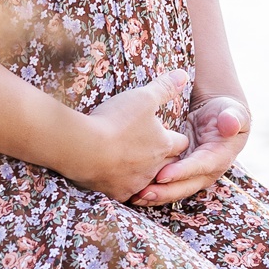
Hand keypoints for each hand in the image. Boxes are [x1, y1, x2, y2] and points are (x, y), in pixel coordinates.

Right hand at [68, 70, 191, 201]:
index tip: (169, 134)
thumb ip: (164, 88)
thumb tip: (184, 75)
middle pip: (169, 164)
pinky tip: (115, 178)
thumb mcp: (143, 98)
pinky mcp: (117, 193)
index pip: (181, 143)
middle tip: (153, 149)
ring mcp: (136, 183)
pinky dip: (121, 185)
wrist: (85, 148)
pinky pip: (125, 192)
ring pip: (147, 180)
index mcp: (164, 144)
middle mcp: (155, 167)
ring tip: (133, 163)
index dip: (176, 137)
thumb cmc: (116, 121)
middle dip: (165, 157)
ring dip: (143, 172)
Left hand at [133, 93, 250, 207]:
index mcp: (219, 157)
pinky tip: (134, 193)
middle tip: (144, 192)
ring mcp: (193, 175)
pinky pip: (167, 186)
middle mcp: (207, 172)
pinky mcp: (181, 174)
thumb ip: (233, 117)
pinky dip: (152, 190)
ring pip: (174, 190)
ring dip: (155, 195)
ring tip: (135, 196)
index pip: (200, 167)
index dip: (182, 172)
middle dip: (165, 191)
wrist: (220, 118)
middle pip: (185, 186)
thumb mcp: (233, 111)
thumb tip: (230, 124)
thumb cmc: (226, 112)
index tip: (163, 174)